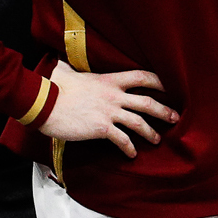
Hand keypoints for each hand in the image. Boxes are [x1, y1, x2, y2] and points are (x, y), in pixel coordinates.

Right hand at [38, 61, 175, 156]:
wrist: (41, 102)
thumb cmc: (52, 87)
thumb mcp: (67, 72)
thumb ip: (72, 69)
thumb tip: (63, 63)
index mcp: (109, 80)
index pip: (141, 76)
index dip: (158, 81)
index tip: (168, 87)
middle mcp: (114, 96)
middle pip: (148, 102)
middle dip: (164, 111)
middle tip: (175, 118)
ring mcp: (109, 112)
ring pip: (140, 123)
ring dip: (151, 133)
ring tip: (157, 139)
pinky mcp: (102, 128)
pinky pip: (123, 140)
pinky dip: (130, 148)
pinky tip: (132, 154)